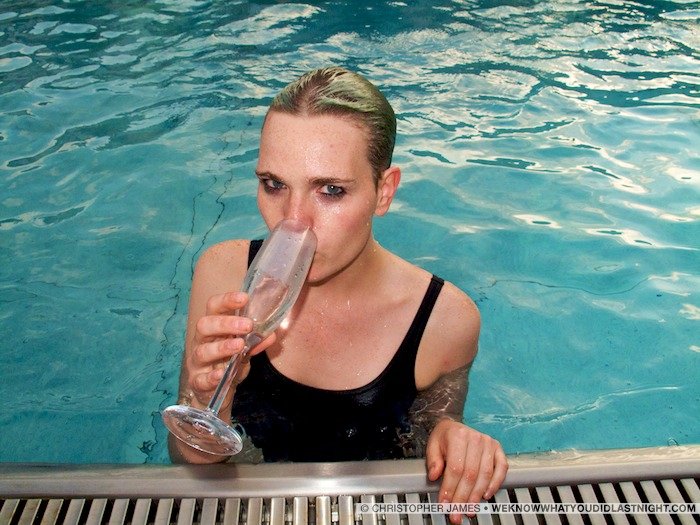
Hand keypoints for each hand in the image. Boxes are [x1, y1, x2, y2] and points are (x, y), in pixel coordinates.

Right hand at [183, 291, 274, 409]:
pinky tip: (222, 374)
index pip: (214, 307)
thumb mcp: (244, 350)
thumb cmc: (227, 363)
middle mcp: (201, 342)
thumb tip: (271, 334)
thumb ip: (256, 342)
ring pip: (202, 351)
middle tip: (247, 325)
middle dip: (225, 323)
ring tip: (239, 345)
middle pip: (204, 325)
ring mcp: (197, 362)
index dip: (226, 300)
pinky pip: (201, 379)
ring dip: (222, 347)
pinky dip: (211, 376)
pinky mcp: (197, 382)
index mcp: (213, 328)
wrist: (215, 392)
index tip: (244, 298)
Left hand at [426, 419, 507, 523]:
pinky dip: (495, 484)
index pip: (455, 468)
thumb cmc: (444, 437)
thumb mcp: (432, 445)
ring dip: (476, 496)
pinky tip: (486, 496)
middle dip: (462, 498)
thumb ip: (433, 461)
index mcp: (458, 435)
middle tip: (456, 513)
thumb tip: (434, 476)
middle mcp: (476, 438)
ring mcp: (489, 444)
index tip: (445, 503)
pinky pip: (501, 469)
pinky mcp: (498, 449)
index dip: (450, 488)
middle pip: (470, 474)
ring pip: (485, 475)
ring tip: (469, 510)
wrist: (455, 426)